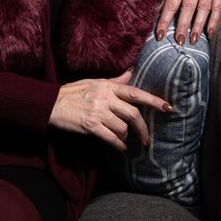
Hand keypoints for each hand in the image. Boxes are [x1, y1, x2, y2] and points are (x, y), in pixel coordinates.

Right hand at [49, 70, 172, 151]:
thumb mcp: (94, 82)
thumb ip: (115, 81)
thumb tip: (131, 73)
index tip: (169, 108)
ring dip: (126, 137)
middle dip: (143, 130)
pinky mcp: (90, 125)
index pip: (136, 93)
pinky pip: (111, 138)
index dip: (154, 101)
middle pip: (133, 114)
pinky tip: (120, 148)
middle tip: (147, 140)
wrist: (51, 104)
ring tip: (123, 140)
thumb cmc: (73, 92)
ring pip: (123, 128)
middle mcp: (105, 98)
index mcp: (108, 86)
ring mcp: (98, 112)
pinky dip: (119, 145)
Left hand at [153, 0, 220, 43]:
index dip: (164, 20)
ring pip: (203, 10)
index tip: (159, 34)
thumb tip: (157, 9)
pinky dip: (214, 22)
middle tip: (178, 41)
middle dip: (182, 26)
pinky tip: (210, 33)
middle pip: (187, 9)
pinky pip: (218, 8)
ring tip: (192, 40)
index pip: (170, 4)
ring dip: (197, 26)